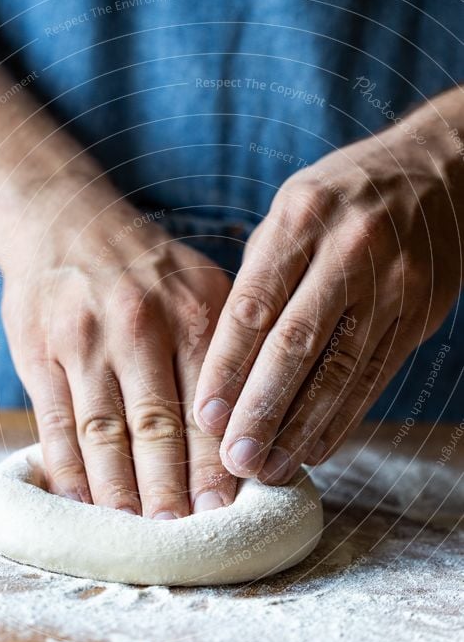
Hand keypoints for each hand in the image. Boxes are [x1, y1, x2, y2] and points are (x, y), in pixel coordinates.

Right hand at [2, 177, 234, 516]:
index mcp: (190, 313)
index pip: (206, 405)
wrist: (64, 221)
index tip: (224, 512)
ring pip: (103, 433)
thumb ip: (228, 348)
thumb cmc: (147, 267)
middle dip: (170, 490)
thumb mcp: (202, 285)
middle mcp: (138, 327)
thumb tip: (254, 425)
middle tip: (182, 536)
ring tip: (135, 533)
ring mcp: (83, 341)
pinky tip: (82, 501)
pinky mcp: (38, 353)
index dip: (214, 465)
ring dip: (120, 491)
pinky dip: (68, 469)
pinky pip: (54, 423)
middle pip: (156, 427)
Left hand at [194, 121, 461, 482]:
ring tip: (270, 468)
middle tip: (234, 459)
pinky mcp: (419, 313)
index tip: (205, 417)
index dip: (227, 367)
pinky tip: (315, 450)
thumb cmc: (341, 198)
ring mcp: (391, 284)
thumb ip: (260, 276)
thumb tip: (227, 361)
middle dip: (261, 409)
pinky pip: (375, 376)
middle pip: (296, 344)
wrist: (436, 172)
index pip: (254, 305)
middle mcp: (348, 250)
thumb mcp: (292, 210)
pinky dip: (343, 419)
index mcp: (301, 219)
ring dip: (301, 428)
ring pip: (340, 371)